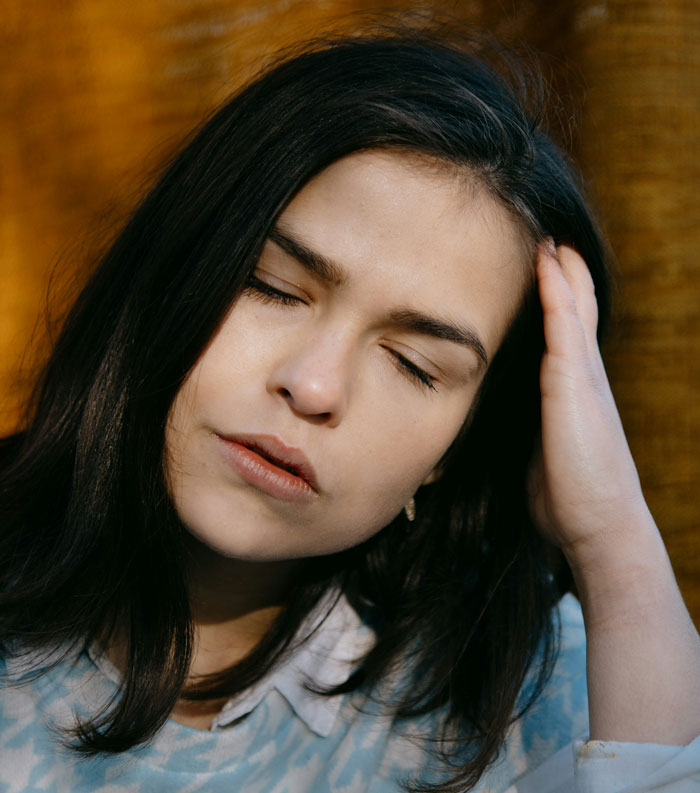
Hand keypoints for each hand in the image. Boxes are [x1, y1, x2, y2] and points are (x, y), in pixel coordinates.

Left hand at [528, 241, 652, 567]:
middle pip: (576, 314)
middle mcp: (584, 379)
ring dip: (561, 274)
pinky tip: (547, 265)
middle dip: (565, 277)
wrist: (599, 525)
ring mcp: (583, 380)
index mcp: (575, 393)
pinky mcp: (574, 387)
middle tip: (552, 242)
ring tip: (551, 240)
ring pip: (572, 312)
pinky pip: (563, 329)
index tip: (545, 272)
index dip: (560, 302)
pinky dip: (556, 294)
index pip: (567, 336)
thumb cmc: (568, 495)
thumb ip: (531, 429)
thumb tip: (509, 427)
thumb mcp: (543, 451)